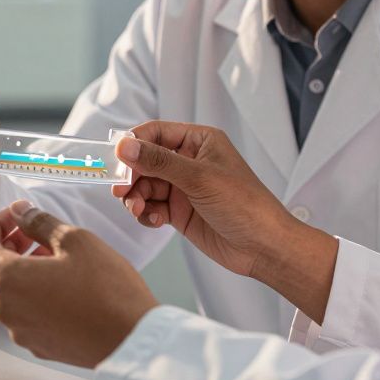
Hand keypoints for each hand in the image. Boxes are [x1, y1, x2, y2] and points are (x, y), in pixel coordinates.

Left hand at [0, 200, 157, 368]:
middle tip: (31, 233)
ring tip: (50, 256)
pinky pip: (21, 314)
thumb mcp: (76, 240)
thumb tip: (20, 212)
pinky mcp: (37, 345)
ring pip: (3, 294)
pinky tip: (58, 284)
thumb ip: (39, 221)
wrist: (132, 341)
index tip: (17, 216)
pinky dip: (28, 293)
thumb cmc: (107, 289)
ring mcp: (20, 331)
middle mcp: (6, 309)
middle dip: (3, 246)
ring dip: (16, 270)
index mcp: (7, 279)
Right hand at [112, 121, 338, 322]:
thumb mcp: (198, 178)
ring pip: (144, 185)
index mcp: (198, 141)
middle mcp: (189, 161)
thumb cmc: (244, 204)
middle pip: (144, 161)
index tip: (116, 159)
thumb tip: (124, 147)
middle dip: (131, 176)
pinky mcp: (179, 211)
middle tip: (121, 191)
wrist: (263, 247)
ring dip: (136, 197)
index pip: (155, 132)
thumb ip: (158, 161)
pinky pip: (151, 206)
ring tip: (138, 210)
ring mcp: (183, 187)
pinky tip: (155, 221)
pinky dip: (146, 213)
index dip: (134, 144)